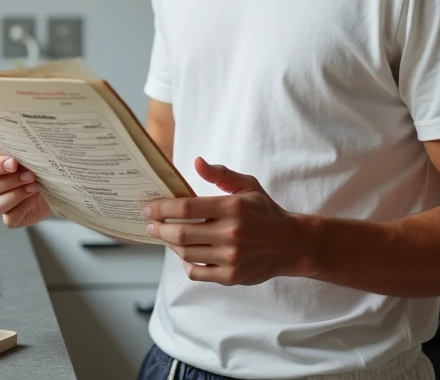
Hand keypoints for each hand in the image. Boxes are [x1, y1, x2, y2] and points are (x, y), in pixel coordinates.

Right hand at [0, 154, 52, 228]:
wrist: (58, 182)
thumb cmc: (40, 165)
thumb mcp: (30, 153)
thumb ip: (21, 148)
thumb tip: (23, 139)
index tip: (13, 163)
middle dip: (10, 181)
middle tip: (30, 175)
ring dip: (15, 196)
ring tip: (33, 187)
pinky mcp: (12, 219)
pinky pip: (9, 219)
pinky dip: (22, 208)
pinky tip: (34, 198)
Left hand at [142, 157, 306, 285]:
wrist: (291, 245)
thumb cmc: (265, 212)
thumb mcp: (247, 186)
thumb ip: (221, 174)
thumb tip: (197, 162)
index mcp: (233, 207)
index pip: (187, 208)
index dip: (162, 208)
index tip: (148, 208)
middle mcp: (231, 233)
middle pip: (182, 234)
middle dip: (159, 229)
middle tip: (150, 225)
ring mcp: (231, 258)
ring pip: (186, 253)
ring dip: (171, 245)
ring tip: (166, 236)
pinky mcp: (231, 276)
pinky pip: (197, 272)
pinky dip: (186, 263)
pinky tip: (185, 254)